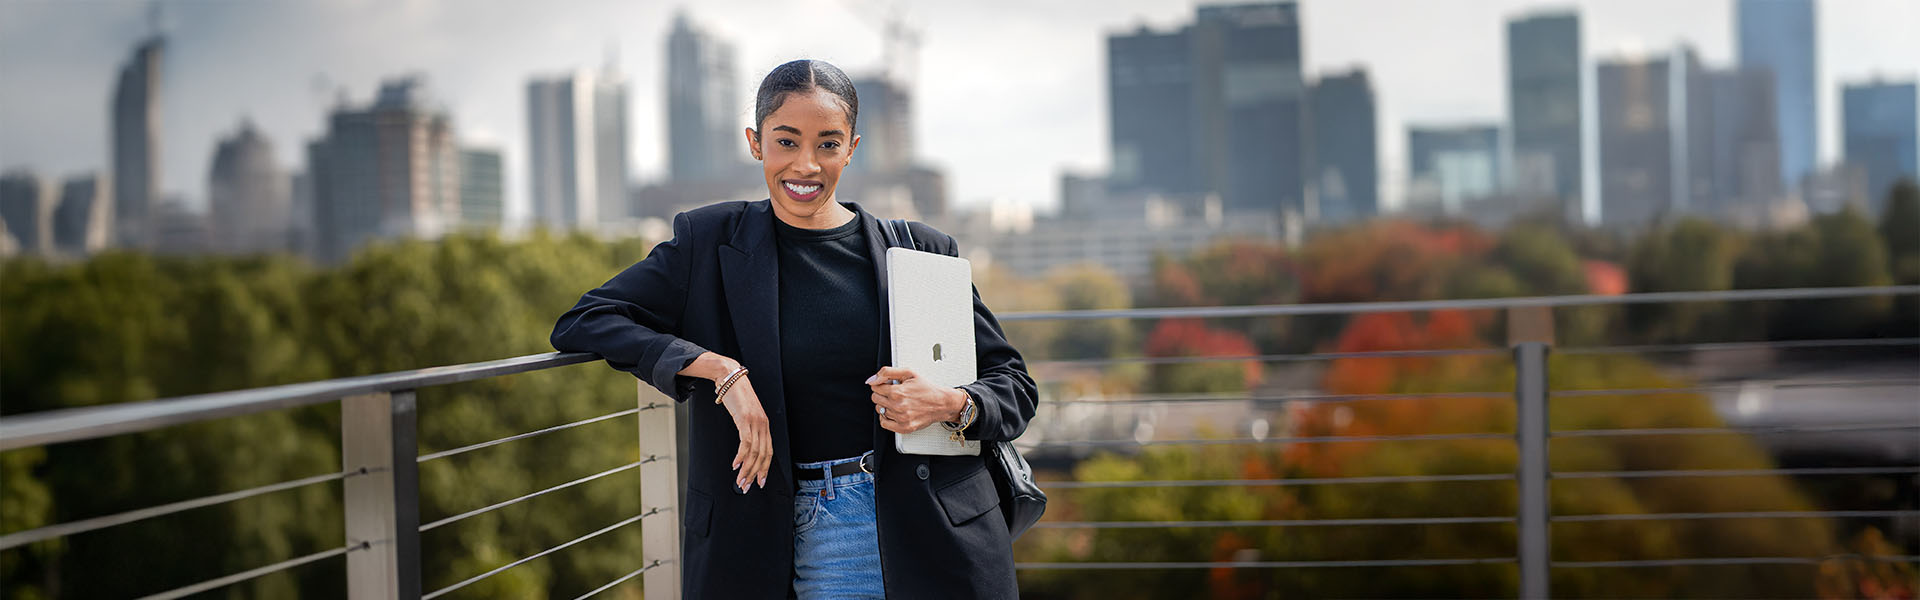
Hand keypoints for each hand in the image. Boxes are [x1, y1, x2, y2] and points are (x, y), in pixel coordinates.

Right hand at [681, 353, 770, 492]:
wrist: (729, 376)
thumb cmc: (736, 396)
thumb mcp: (745, 414)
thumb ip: (748, 428)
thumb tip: (745, 446)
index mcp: (765, 425)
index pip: (768, 452)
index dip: (765, 469)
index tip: (760, 482)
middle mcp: (763, 424)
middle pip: (762, 455)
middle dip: (755, 474)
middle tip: (747, 486)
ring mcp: (755, 422)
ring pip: (754, 452)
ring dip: (747, 469)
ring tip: (740, 480)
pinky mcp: (745, 419)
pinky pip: (745, 442)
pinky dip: (741, 456)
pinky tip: (735, 464)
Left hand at [867, 366, 965, 433]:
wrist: (941, 403)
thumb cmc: (926, 388)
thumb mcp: (909, 373)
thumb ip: (888, 372)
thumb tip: (872, 380)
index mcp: (897, 392)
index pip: (875, 387)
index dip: (881, 384)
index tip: (889, 384)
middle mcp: (898, 406)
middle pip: (875, 399)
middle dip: (882, 393)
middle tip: (894, 392)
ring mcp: (900, 418)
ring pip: (879, 410)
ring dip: (885, 404)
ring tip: (897, 401)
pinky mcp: (904, 428)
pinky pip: (884, 423)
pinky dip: (886, 417)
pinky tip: (893, 411)